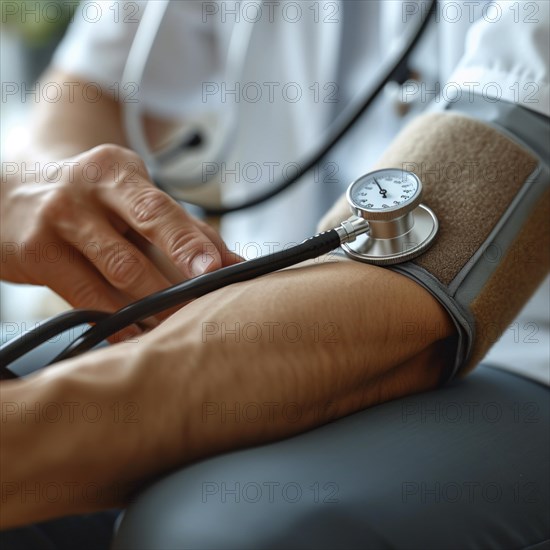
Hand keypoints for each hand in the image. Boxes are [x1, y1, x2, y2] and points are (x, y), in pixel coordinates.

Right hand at [1, 144, 238, 319]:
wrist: (11, 193)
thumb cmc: (91, 201)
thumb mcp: (131, 198)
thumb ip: (183, 228)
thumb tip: (235, 262)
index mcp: (118, 171)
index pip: (161, 208)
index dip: (189, 240)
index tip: (217, 268)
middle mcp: (87, 189)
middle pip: (142, 231)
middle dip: (179, 268)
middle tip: (205, 299)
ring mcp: (58, 221)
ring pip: (117, 270)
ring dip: (154, 303)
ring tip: (179, 321)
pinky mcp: (36, 255)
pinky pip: (85, 298)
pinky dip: (116, 320)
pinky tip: (136, 332)